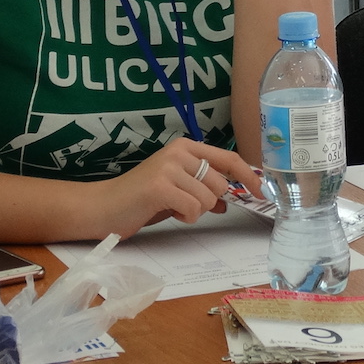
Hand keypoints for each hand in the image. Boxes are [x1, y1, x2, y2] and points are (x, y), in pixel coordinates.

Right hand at [92, 137, 261, 238]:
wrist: (103, 207)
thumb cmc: (141, 199)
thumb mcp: (177, 190)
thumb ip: (203, 190)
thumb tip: (229, 199)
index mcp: (185, 147)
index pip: (228, 158)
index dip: (248, 176)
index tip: (260, 191)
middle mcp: (179, 152)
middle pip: (221, 183)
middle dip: (209, 202)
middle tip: (185, 204)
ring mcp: (169, 167)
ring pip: (208, 198)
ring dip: (194, 211)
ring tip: (172, 207)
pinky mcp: (160, 186)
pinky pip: (193, 208)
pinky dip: (185, 216)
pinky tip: (167, 211)